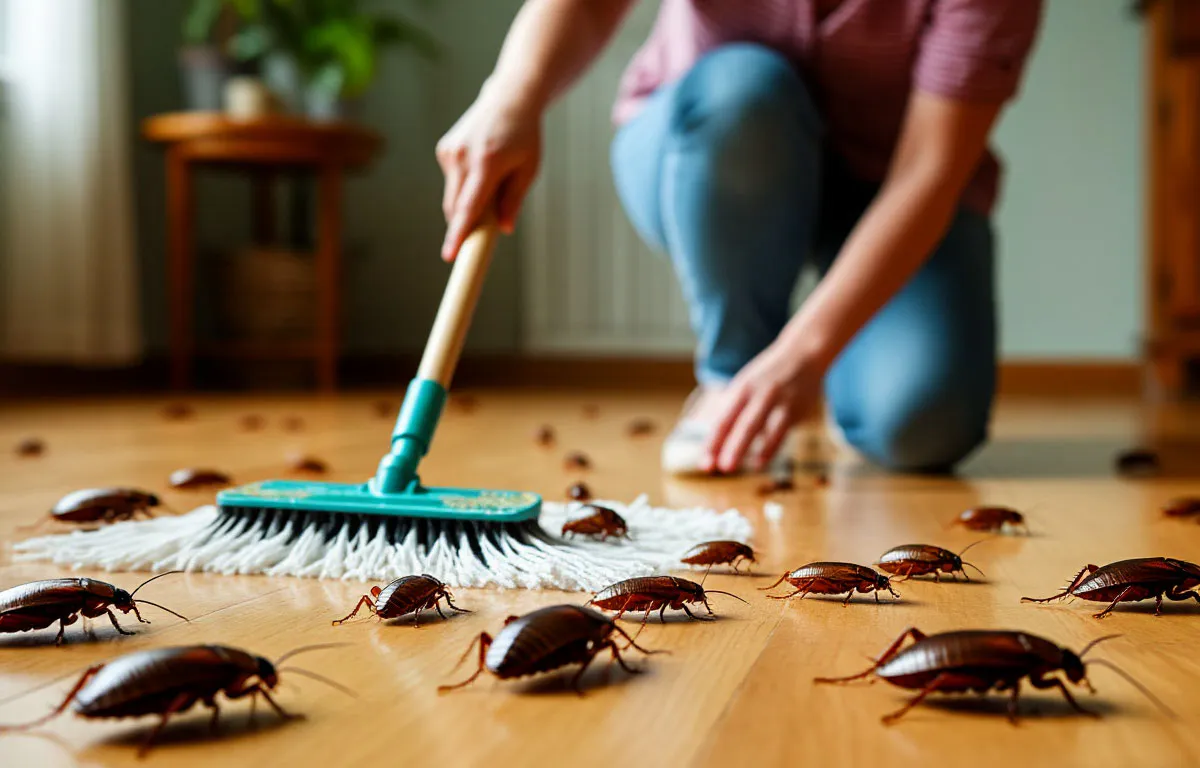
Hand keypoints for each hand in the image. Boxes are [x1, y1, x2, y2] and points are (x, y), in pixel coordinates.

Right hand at [436, 83, 542, 260]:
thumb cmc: (524, 136)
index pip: (468, 207)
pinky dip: (464, 187)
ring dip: (467, 204)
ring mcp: (449, 152)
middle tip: (481, 236)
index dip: (458, 234)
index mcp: (486, 163)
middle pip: (455, 208)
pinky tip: (481, 168)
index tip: (449, 254)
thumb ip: (514, 200)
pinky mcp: (443, 150)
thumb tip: (504, 229)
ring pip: (452, 197)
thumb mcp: (528, 169)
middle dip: (464, 226)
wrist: (508, 100)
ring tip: (491, 184)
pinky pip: (452, 182)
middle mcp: (462, 157)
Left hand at [700, 341, 826, 473]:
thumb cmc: (769, 376)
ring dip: (744, 448)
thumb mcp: (747, 385)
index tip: (703, 462)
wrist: (803, 353)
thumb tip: (716, 439)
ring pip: (759, 427)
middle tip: (716, 467)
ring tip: (730, 467)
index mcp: (742, 389)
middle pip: (740, 424)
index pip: (723, 420)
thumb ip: (733, 409)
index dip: (712, 442)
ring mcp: (778, 401)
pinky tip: (759, 463)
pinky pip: (780, 432)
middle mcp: (758, 394)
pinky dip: (768, 448)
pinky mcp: (796, 410)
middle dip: (728, 446)